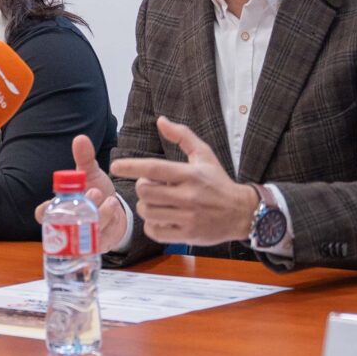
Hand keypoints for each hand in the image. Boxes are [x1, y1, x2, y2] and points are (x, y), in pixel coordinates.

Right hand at [36, 134, 129, 251]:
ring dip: (100, 215)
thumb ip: (84, 158)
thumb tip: (80, 138)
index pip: (43, 214)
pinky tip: (117, 212)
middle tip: (93, 193)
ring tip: (111, 201)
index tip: (54, 202)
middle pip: (65, 225)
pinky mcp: (99, 245)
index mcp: (60, 208)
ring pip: (87, 232)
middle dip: (79, 210)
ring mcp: (83, 237)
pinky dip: (111, 224)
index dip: (45, 211)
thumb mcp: (91, 174)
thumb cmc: (97, 191)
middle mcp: (69, 225)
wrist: (118, 209)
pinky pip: (102, 240)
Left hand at [110, 117, 257, 247]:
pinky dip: (152, 225)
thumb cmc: (218, 181)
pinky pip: (155, 231)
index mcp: (190, 174)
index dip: (131, 167)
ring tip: (156, 203)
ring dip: (145, 206)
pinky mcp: (187, 235)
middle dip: (142, 188)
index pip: (154, 169)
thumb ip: (182, 135)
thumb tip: (161, 120)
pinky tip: (160, 218)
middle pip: (145, 192)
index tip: (115, 166)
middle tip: (151, 187)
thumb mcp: (204, 154)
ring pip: (148, 212)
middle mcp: (189, 196)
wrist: (241, 212)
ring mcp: (188, 218)